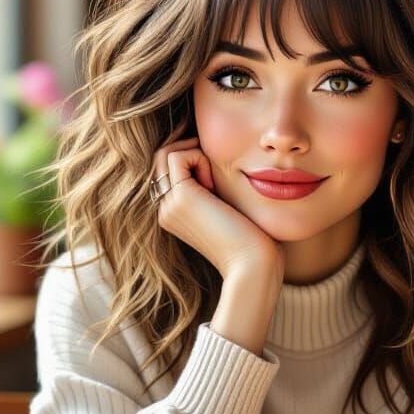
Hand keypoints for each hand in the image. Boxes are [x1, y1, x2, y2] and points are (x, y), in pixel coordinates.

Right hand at [151, 137, 283, 282]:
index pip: (167, 170)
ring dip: (193, 152)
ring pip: (165, 154)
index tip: (215, 165)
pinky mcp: (180, 197)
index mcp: (175, 213)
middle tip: (215, 162)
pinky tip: (214, 182)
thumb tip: (216, 156)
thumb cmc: (251, 239)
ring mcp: (169, 204)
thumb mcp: (228, 206)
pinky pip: (177, 157)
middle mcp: (166, 209)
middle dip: (188, 148)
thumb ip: (216, 186)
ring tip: (214, 177)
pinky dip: (198, 157)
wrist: (252, 264)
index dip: (189, 156)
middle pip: (162, 159)